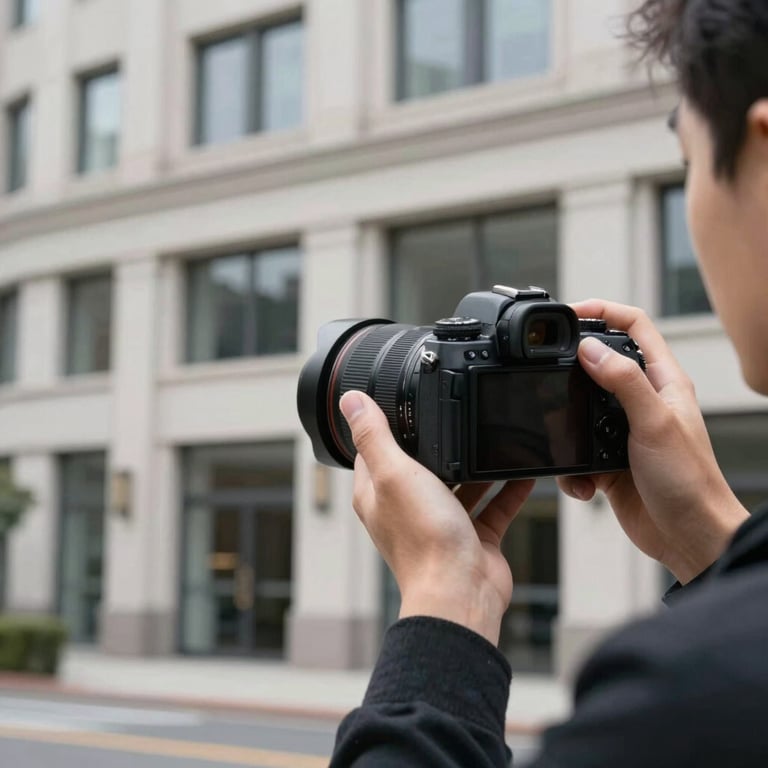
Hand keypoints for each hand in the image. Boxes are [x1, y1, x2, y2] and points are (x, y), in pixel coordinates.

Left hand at [339, 390, 534, 645]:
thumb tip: (350, 400)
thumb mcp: (395, 473)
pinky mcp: (472, 538)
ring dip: (475, 467)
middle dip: (437, 444)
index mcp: (377, 494)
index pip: (373, 451)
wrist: (461, 592)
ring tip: (493, 438)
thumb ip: (374, 436)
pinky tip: (522, 472)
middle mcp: (407, 508)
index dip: (385, 426)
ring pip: (459, 486)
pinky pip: (493, 507)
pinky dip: (507, 490)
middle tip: (455, 414)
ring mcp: (441, 524)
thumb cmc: (423, 540)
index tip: (400, 403)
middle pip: (421, 466)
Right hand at [560, 300, 748, 582]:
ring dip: (568, 428)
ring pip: (581, 410)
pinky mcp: (610, 461)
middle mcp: (644, 402)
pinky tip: (584, 482)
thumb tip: (590, 348)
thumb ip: (623, 381)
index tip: (571, 313)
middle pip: (601, 364)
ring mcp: (625, 431)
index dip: (604, 312)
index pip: (635, 327)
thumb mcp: (654, 423)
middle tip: (549, 370)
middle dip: (573, 368)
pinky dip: (572, 467)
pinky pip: (577, 452)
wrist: (689, 538)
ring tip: (567, 441)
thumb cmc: (691, 482)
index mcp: (664, 382)